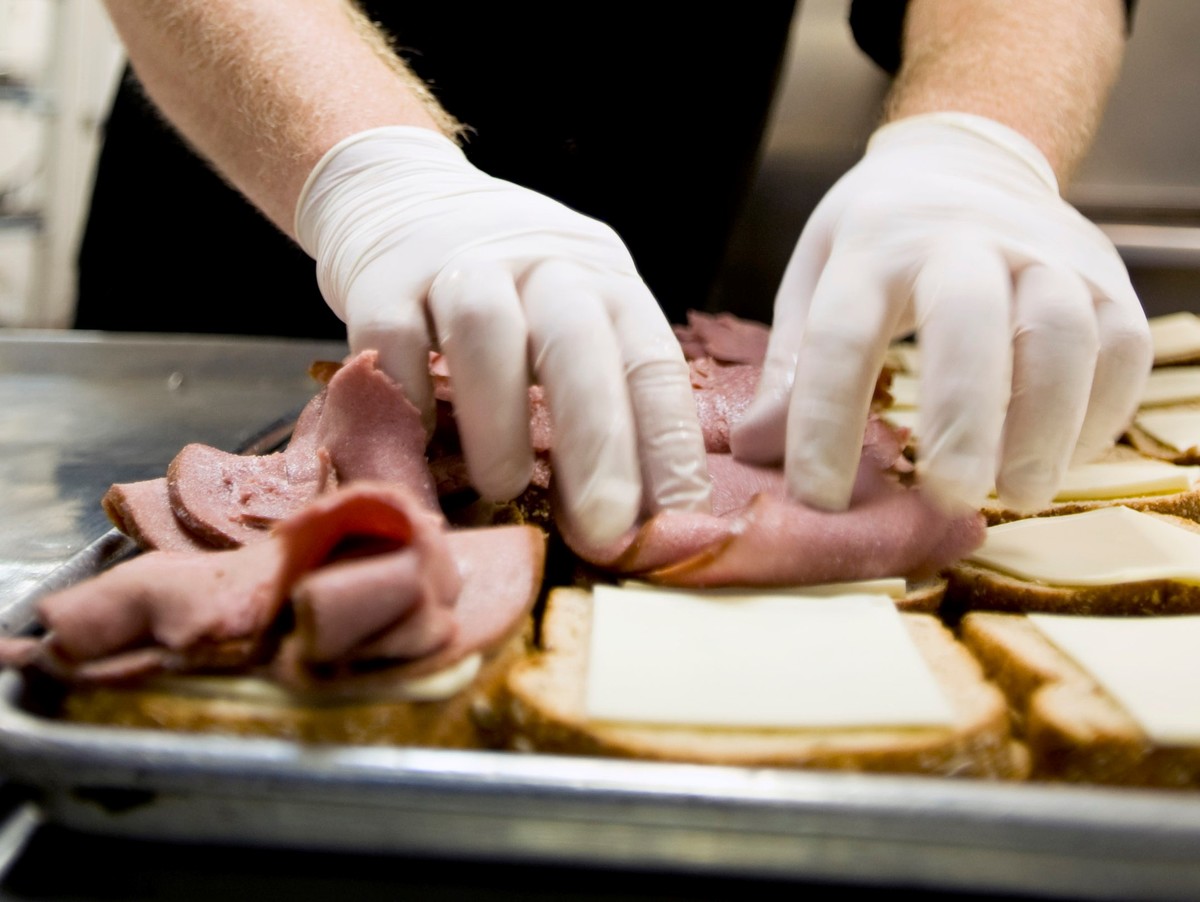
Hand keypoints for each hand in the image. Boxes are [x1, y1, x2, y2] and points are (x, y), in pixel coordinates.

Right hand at [295, 126, 709, 544]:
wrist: (401, 191)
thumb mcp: (574, 310)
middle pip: (577, 345)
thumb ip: (603, 392)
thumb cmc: (508, 281)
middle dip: (598, 444)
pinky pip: (392, 339)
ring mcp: (457, 262)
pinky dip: (408, 396)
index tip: (679, 519)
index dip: (669, 443)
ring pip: (486, 332)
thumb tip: (638, 516)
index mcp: (604, 278)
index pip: (652, 359)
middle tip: (604, 531)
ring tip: (504, 487)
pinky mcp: (380, 278)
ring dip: (500, 422)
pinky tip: (421, 443)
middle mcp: (541, 262)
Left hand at [731, 112, 1151, 513]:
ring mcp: (1046, 252)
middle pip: (971, 324)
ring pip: (1063, 335)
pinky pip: (1123, 347)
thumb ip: (792, 362)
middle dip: (962, 419)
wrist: (966, 160)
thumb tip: (756, 449)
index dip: (825, 422)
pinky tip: (1057, 457)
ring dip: (1045, 426)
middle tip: (948, 498)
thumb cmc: (879, 235)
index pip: (842, 336)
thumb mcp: (816, 275)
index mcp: (875, 243)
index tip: (819, 499)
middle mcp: (964, 237)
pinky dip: (1099, 413)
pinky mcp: (1106, 276)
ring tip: (1015, 495)